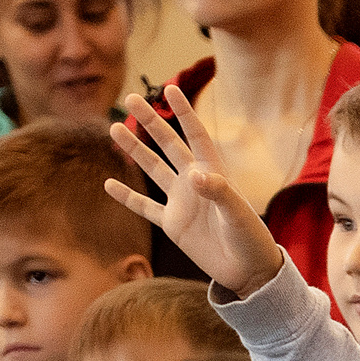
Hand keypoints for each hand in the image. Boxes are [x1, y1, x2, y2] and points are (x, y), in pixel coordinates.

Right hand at [105, 86, 289, 297]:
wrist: (249, 272)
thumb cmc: (251, 240)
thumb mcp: (238, 215)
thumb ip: (219, 193)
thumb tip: (195, 175)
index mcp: (213, 174)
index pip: (196, 135)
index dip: (184, 112)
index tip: (170, 88)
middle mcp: (194, 183)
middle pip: (168, 145)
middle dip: (150, 122)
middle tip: (131, 98)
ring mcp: (181, 202)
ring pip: (152, 169)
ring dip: (134, 150)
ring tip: (114, 128)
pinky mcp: (172, 224)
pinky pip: (145, 207)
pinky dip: (127, 197)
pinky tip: (109, 184)